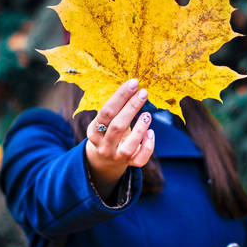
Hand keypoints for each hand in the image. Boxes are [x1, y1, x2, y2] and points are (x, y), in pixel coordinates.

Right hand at [86, 79, 154, 200]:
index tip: (133, 83)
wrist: (105, 158)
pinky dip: (148, 146)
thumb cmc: (108, 131)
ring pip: (129, 146)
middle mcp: (104, 145)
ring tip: (147, 114)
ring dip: (140, 129)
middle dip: (131, 108)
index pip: (107, 111)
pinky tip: (151, 133)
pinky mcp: (129, 163)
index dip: (121, 96)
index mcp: (94, 131)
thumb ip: (116, 108)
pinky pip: (140, 159)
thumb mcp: (106, 120)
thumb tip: (133, 86)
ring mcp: (116, 156)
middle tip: (143, 93)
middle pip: (117, 126)